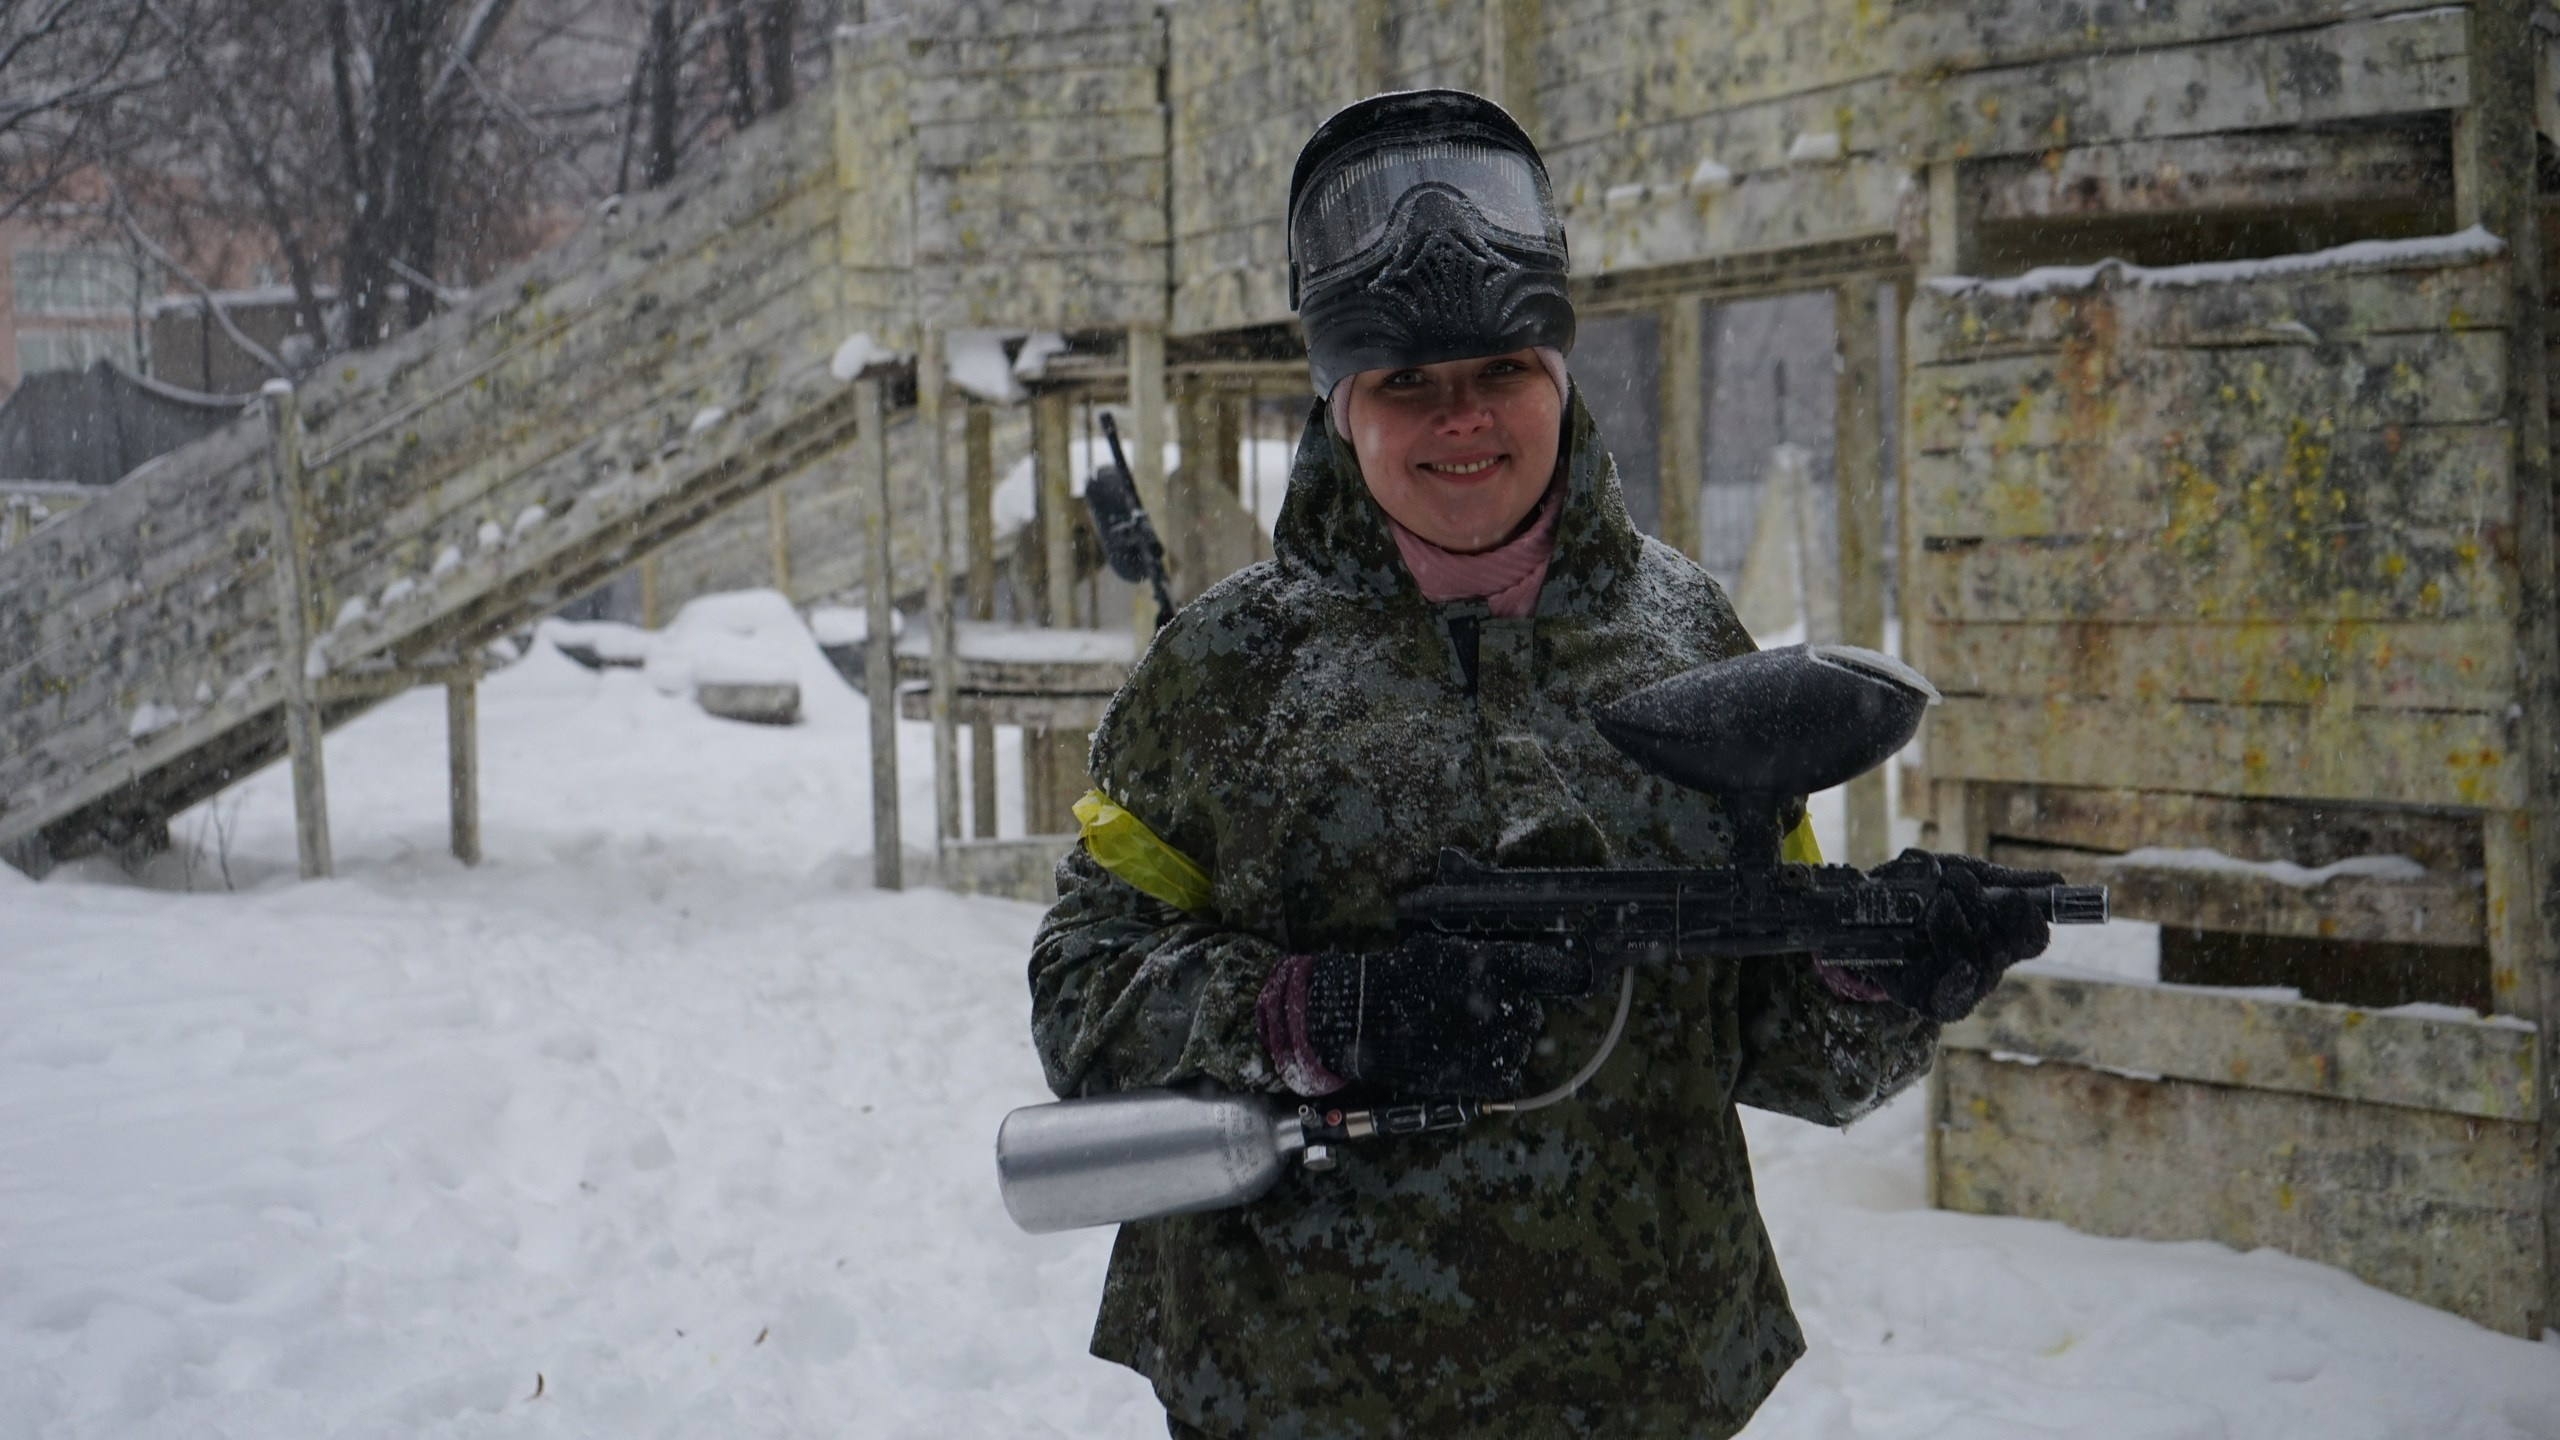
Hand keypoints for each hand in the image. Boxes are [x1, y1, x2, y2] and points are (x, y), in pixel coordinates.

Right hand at [1303, 934, 1592, 1099]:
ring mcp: (1499, 1042)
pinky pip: (1511, 1076)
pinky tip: (1473, 1063)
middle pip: (1533, 1012)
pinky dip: (1497, 1072)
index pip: (1545, 967)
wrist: (1367, 1018)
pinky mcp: (1487, 1076)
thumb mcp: (1441, 951)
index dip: (1559, 972)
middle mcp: (1506, 1002)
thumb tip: (1506, 963)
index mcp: (1495, 965)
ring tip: (1470, 1041)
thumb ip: (1480, 958)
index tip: (1565, 976)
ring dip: (1505, 1043)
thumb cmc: (1399, 978)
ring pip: (1522, 1045)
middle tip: (1485, 1016)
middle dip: (1515, 1013)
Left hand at [1866, 850, 2062, 1021]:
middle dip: (1982, 912)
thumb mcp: (1960, 873)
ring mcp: (1960, 984)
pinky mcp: (1930, 1000)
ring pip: (1978, 965)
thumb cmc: (1919, 890)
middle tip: (1958, 884)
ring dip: (1956, 927)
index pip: (2031, 937)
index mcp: (1998, 934)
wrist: (1860, 909)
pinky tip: (1961, 966)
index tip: (2016, 898)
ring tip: (1934, 904)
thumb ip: (2004, 880)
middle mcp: (1985, 962)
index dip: (2030, 921)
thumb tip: (2057, 882)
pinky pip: (1954, 1000)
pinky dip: (1959, 982)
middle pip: (2005, 949)